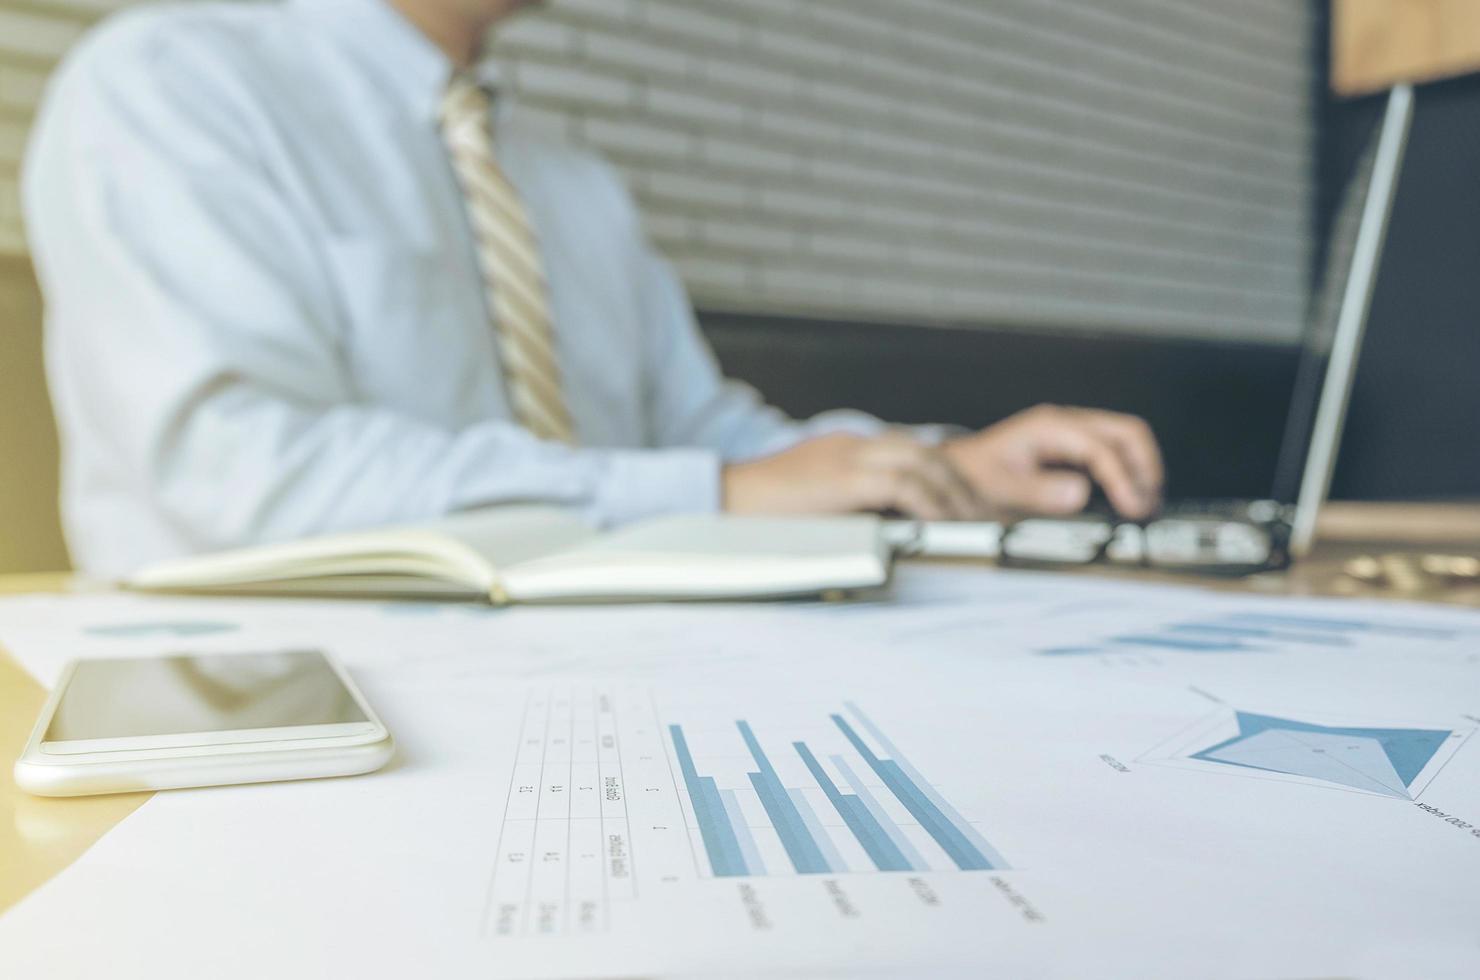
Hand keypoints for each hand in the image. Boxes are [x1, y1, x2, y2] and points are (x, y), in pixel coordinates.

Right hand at [722, 432, 984, 520]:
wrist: (718, 498)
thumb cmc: (756, 511)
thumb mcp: (810, 503)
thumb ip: (845, 507)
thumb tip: (883, 532)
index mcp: (843, 449)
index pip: (906, 452)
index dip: (940, 476)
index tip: (961, 503)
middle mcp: (850, 445)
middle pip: (923, 451)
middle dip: (957, 481)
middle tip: (979, 512)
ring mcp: (846, 457)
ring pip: (921, 462)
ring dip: (951, 493)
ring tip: (970, 521)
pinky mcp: (842, 478)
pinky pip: (902, 485)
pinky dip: (929, 503)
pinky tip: (941, 525)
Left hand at [942, 405, 1163, 518]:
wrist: (957, 473)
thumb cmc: (975, 478)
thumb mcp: (1001, 489)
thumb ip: (1040, 492)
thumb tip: (1079, 494)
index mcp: (1049, 427)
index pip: (1100, 448)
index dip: (1121, 478)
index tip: (1131, 508)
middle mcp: (1065, 424)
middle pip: (1126, 433)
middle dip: (1145, 467)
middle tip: (1148, 505)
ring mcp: (1071, 434)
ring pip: (1124, 440)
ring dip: (1141, 469)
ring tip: (1144, 506)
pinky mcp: (1073, 449)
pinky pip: (1112, 453)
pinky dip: (1127, 473)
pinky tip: (1127, 499)